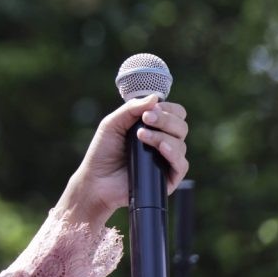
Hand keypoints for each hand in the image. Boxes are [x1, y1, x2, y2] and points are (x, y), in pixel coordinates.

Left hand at [58, 95, 188, 227]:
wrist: (96, 179)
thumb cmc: (103, 151)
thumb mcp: (113, 123)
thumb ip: (132, 109)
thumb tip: (155, 97)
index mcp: (153, 127)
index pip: (175, 113)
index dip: (168, 108)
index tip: (150, 110)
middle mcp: (163, 142)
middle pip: (181, 126)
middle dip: (165, 119)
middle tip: (146, 119)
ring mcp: (166, 160)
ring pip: (181, 143)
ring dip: (162, 136)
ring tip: (142, 136)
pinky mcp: (168, 178)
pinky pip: (182, 164)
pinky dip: (173, 154)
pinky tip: (161, 149)